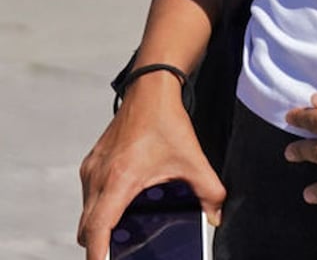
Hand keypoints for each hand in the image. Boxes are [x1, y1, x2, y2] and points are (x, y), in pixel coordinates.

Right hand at [78, 83, 225, 259]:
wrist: (150, 88)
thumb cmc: (166, 121)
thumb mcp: (192, 158)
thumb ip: (208, 191)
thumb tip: (216, 217)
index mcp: (119, 179)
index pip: (97, 229)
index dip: (98, 255)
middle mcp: (98, 176)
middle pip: (87, 229)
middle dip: (100, 245)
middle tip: (120, 253)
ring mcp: (91, 168)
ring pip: (86, 212)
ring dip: (100, 225)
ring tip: (124, 229)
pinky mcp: (91, 161)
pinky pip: (88, 195)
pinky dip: (100, 206)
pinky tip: (122, 203)